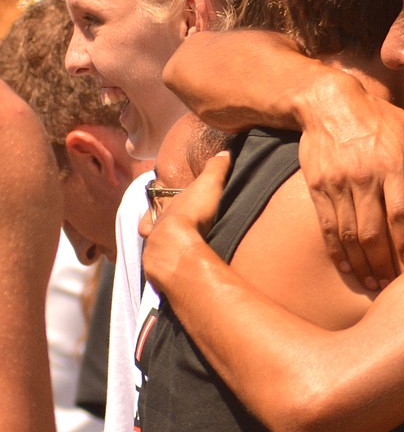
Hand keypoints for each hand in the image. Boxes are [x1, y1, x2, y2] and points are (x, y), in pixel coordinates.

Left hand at [142, 152, 229, 292]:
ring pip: (155, 254)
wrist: (177, 247)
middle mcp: (156, 232)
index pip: (154, 211)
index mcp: (165, 212)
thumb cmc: (191, 213)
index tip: (154, 213)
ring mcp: (157, 255)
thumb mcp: (209, 185)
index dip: (154, 212)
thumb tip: (224, 153)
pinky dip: (169, 274)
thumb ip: (216, 168)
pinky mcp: (164, 275)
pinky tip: (178, 278)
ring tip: (175, 260)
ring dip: (163, 255)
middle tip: (167, 239)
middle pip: (152, 233)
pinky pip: (164, 274)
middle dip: (156, 235)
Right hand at [298, 90, 403, 289]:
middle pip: (373, 232)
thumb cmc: (380, 117)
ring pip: (349, 234)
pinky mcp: (318, 187)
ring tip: (372, 281)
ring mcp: (338, 183)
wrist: (328, 101)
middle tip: (390, 283)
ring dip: (361, 263)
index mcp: (393, 164)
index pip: (400, 214)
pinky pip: (328, 226)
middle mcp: (364, 176)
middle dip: (382, 263)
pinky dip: (337, 251)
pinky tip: (347, 267)